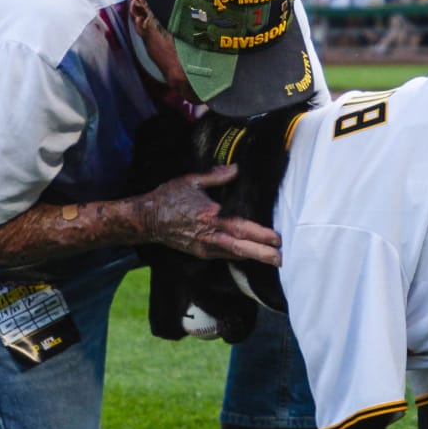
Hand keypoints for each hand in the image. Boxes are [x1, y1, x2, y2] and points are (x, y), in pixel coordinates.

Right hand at [144, 165, 281, 266]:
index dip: (259, 235)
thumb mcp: (190, 181)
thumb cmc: (168, 198)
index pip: (239, 227)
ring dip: (254, 257)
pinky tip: (252, 256)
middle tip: (281, 259)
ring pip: (234, 255)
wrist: (147, 219)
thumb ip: (215, 177)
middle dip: (261, 254)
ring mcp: (204, 247)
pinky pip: (224, 256)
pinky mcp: (200, 253)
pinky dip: (240, 256)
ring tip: (273, 259)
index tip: (276, 238)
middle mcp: (208, 235)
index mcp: (208, 216)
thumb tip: (236, 169)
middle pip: (239, 248)